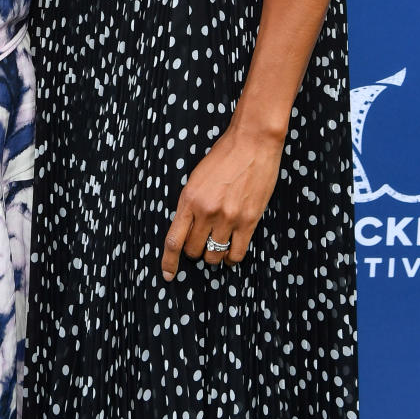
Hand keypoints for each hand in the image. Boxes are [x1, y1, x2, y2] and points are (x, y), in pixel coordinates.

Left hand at [161, 125, 284, 279]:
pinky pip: (236, 253)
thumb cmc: (223, 156)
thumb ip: (191, 203)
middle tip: (200, 242)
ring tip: (216, 246)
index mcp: (188, 199)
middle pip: (193, 250)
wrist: (252, 143)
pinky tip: (231, 253)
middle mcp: (206, 212)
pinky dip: (231, 258)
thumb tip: (188, 227)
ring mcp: (228, 218)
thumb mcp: (196, 178)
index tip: (167, 275)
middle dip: (194, 250)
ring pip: (214, 254)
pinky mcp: (248, 221)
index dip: (169, 261)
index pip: (173, 240)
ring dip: (213, 255)